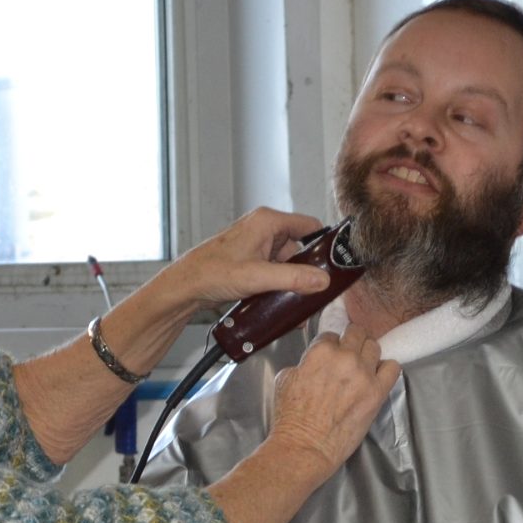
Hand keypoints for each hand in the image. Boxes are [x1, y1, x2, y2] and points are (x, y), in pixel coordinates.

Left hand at [159, 207, 334, 312]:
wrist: (186, 286)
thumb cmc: (210, 271)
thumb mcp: (258, 277)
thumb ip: (293, 279)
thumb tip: (321, 280)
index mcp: (268, 221)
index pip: (310, 226)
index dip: (325, 244)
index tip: (336, 263)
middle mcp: (264, 229)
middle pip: (301, 249)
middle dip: (306, 272)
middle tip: (313, 291)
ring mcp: (258, 246)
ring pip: (288, 264)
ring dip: (292, 283)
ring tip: (292, 302)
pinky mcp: (253, 261)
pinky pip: (276, 272)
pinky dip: (280, 285)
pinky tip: (279, 302)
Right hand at [265, 332, 400, 473]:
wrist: (306, 446)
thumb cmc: (290, 417)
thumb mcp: (285, 379)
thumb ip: (304, 364)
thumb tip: (313, 364)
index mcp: (321, 351)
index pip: (331, 335)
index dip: (330, 345)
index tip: (331, 354)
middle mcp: (346, 357)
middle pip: (357, 334)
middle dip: (352, 340)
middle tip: (349, 353)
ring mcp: (364, 374)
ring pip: (375, 347)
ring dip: (368, 353)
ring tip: (362, 365)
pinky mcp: (377, 392)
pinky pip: (393, 368)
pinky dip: (386, 368)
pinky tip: (378, 375)